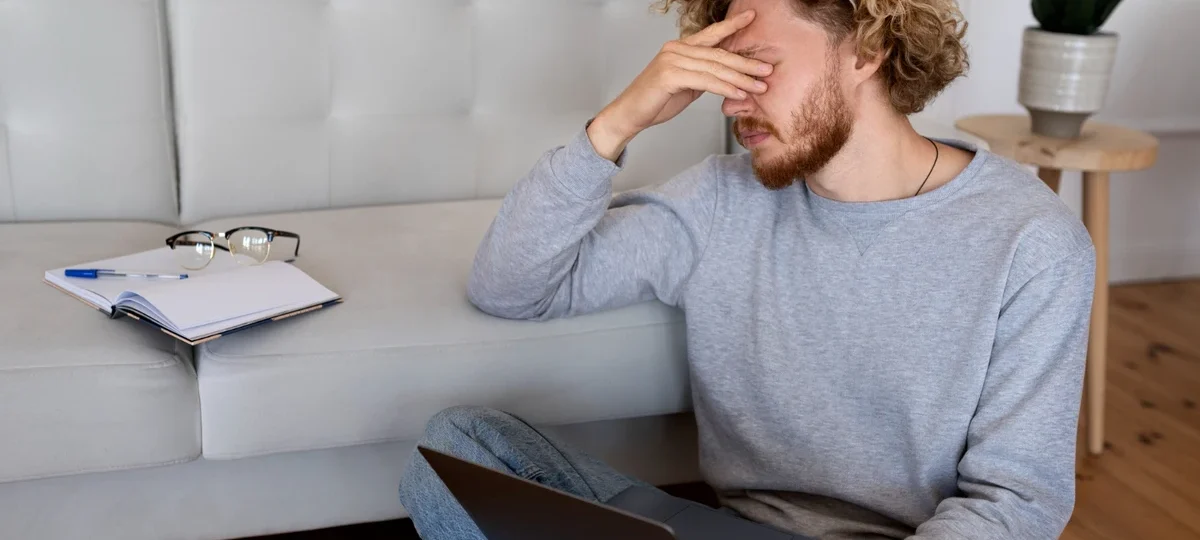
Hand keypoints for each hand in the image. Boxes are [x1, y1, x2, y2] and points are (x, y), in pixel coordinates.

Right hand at [587, 10, 771, 160]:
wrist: (629, 115)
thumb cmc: (654, 101)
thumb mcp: (685, 85)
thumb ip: (702, 76)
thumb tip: (724, 76)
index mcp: (679, 48)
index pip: (711, 35)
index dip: (731, 26)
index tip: (751, 18)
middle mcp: (676, 49)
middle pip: (718, 54)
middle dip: (746, 63)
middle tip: (767, 69)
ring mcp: (672, 60)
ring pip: (714, 68)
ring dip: (740, 79)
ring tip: (759, 86)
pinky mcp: (669, 76)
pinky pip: (705, 81)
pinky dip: (724, 88)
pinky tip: (739, 93)